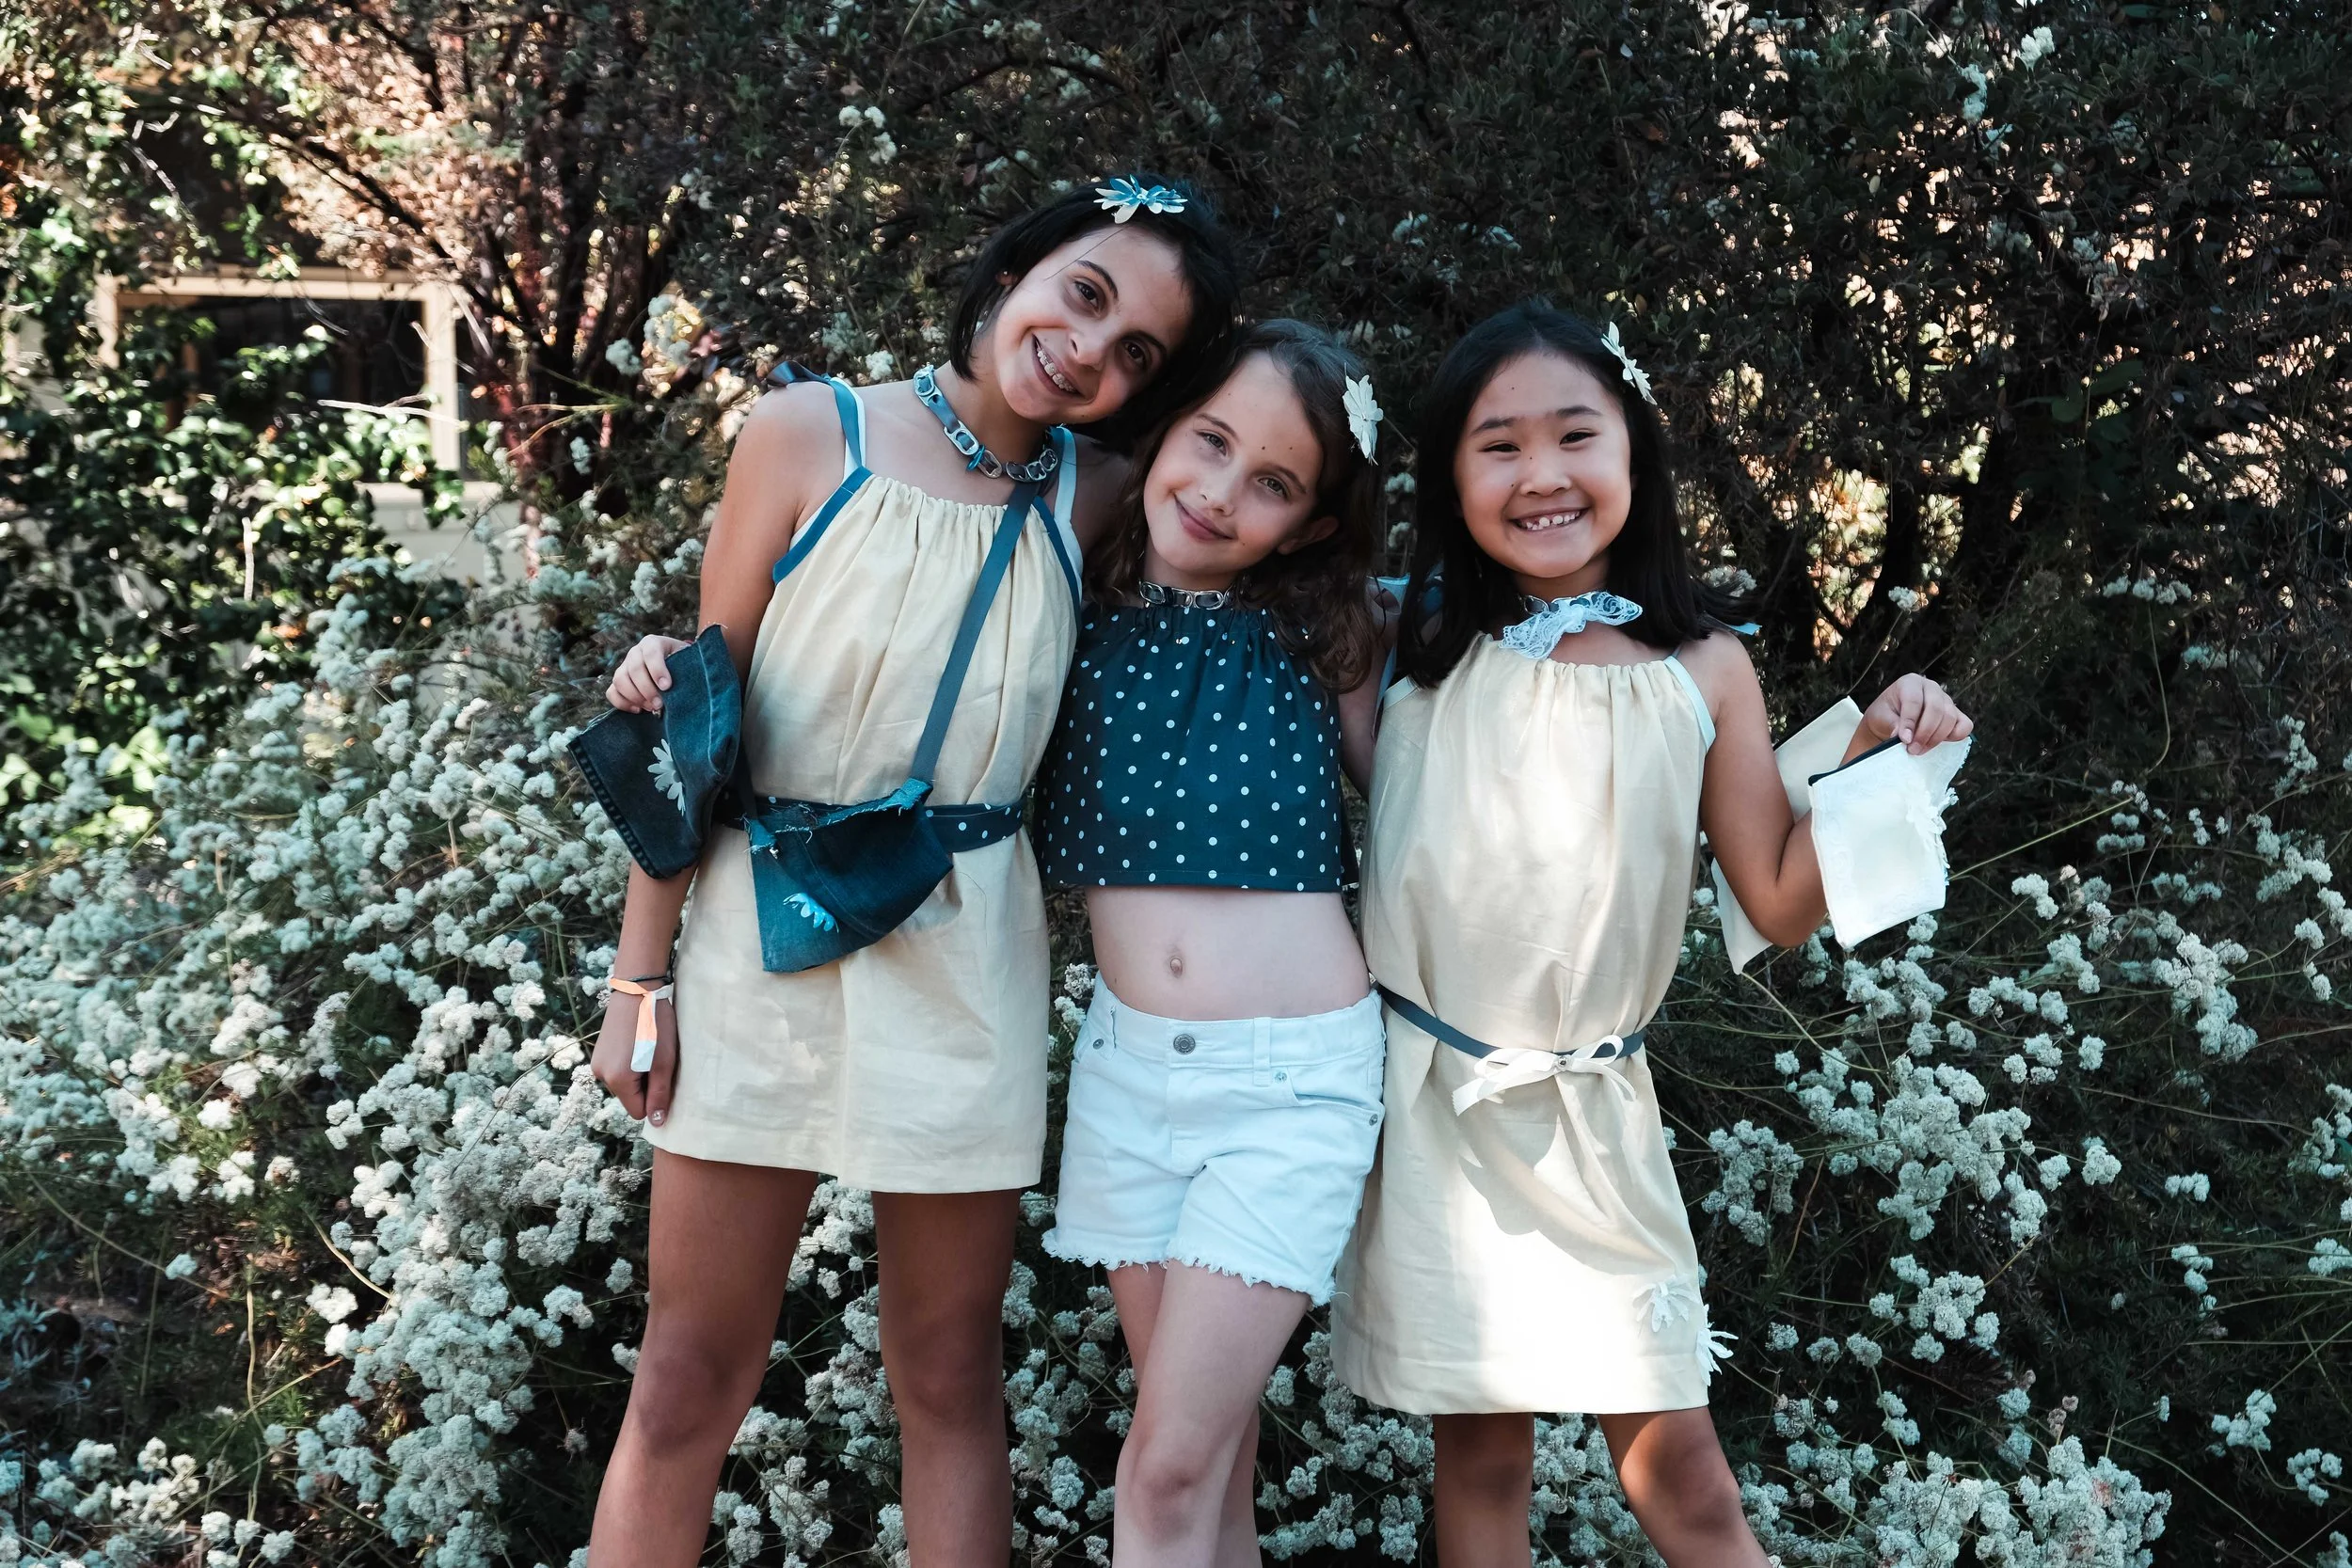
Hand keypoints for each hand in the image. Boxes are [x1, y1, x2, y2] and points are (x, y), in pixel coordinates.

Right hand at [591, 985, 677, 1125]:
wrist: (637, 990)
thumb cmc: (656, 1025)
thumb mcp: (664, 1062)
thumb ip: (660, 1095)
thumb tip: (656, 1123)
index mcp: (617, 1080)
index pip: (638, 1111)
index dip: (654, 1098)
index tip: (662, 1075)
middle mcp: (601, 1075)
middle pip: (630, 1098)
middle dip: (645, 1085)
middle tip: (656, 1059)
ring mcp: (597, 1063)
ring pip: (624, 1085)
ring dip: (638, 1074)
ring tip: (647, 1049)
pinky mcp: (598, 1053)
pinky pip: (617, 1071)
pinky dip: (629, 1064)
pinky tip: (637, 1044)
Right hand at [607, 634, 693, 712]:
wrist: (674, 668)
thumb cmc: (683, 665)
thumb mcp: (687, 662)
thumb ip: (685, 669)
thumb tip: (684, 688)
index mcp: (653, 643)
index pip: (651, 652)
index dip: (657, 670)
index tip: (666, 686)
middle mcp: (635, 652)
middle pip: (634, 669)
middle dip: (647, 689)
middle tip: (660, 704)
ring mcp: (624, 666)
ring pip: (619, 680)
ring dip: (635, 697)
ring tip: (652, 707)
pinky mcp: (618, 682)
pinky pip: (611, 692)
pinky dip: (622, 703)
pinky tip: (638, 710)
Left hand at [1862, 673, 1974, 754]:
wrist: (1891, 720)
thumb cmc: (1885, 715)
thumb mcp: (1881, 717)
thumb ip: (1893, 724)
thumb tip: (1904, 735)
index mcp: (1910, 682)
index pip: (1914, 701)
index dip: (1910, 722)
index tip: (1904, 740)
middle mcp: (1931, 687)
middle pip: (1935, 709)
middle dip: (1924, 733)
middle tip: (1912, 749)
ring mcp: (1946, 699)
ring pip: (1950, 718)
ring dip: (1936, 738)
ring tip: (1919, 750)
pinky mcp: (1956, 713)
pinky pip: (1965, 725)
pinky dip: (1955, 736)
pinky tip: (1939, 743)